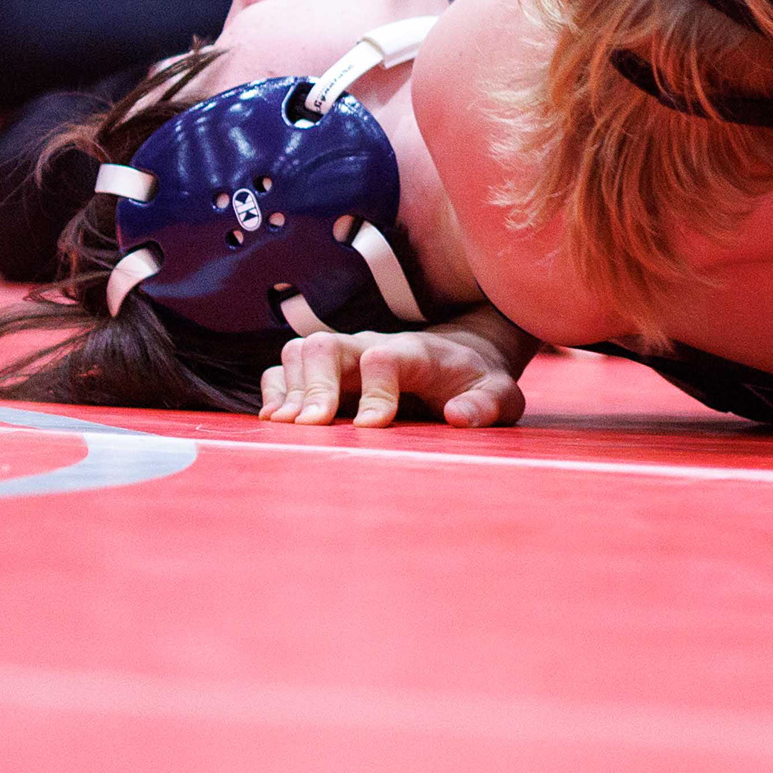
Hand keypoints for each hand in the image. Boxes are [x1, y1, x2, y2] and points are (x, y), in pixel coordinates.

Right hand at [257, 324, 526, 428]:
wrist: (461, 357)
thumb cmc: (475, 381)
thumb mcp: (498, 394)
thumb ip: (486, 404)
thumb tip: (458, 416)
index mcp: (416, 352)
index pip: (386, 357)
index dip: (375, 389)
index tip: (374, 427)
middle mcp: (372, 346)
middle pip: (328, 346)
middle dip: (314, 385)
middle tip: (311, 426)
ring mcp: (345, 356)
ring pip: (300, 351)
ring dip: (289, 388)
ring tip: (290, 427)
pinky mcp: (323, 371)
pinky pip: (284, 368)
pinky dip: (274, 392)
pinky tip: (277, 423)